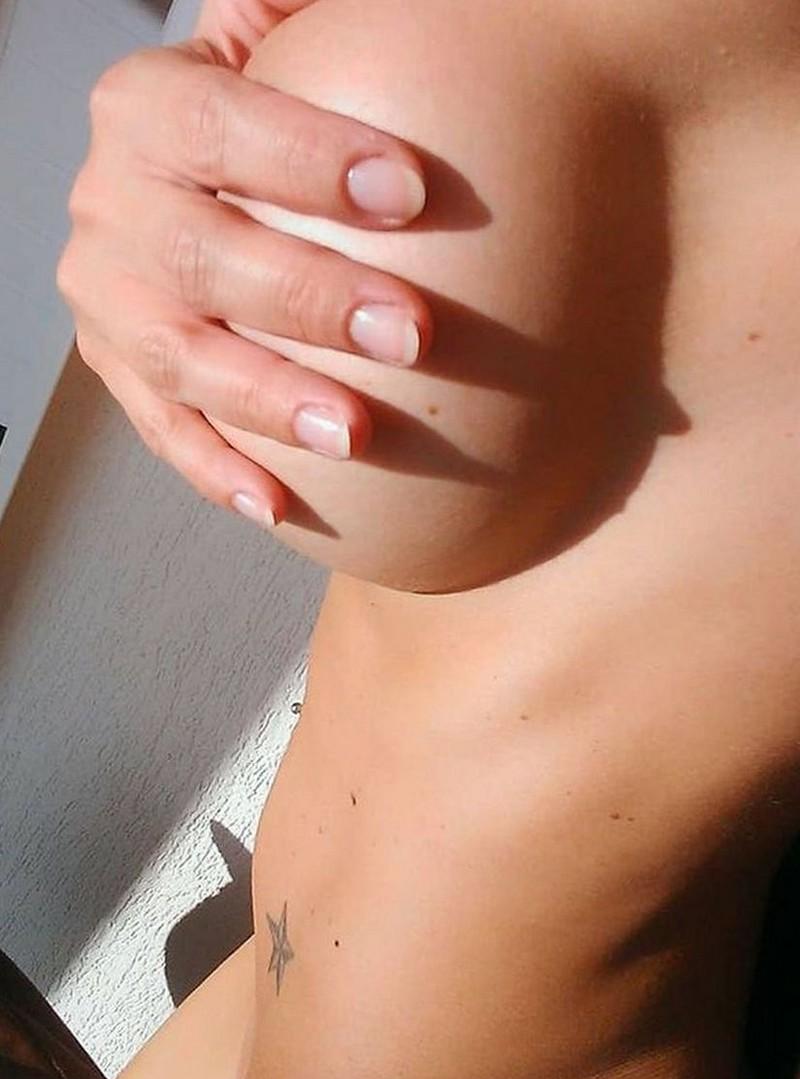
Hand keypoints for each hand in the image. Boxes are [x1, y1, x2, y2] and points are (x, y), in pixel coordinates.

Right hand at [58, 3, 429, 527]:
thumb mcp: (280, 40)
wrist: (201, 182)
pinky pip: (163, 430)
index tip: (410, 193)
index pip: (215, 124)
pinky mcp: (122, 372)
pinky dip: (217, 470)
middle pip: (199, 256)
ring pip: (177, 358)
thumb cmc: (272, 115)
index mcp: (145, 109)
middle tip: (408, 332)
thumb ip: (313, 20)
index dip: (305, 158)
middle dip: (307, 299)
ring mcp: (109, 300)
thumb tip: (407, 13)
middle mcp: (112, 206)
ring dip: (267, 400)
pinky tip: (279, 503)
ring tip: (355, 433)